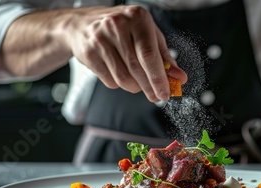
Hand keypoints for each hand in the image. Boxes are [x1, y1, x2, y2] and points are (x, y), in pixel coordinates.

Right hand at [66, 5, 186, 101]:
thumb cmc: (121, 28)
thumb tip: (179, 78)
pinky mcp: (88, 53)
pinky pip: (110, 81)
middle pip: (137, 68)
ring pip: (123, 78)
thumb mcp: (146, 34)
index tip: (166, 92)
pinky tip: (120, 73)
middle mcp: (117, 25)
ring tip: (137, 82)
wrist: (82, 24)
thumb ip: (163, 56)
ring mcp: (100, 39)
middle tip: (156, 97)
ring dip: (134, 87)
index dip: (158, 78)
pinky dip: (119, 84)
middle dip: (149, 87)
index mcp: (137, 17)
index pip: (149, 54)